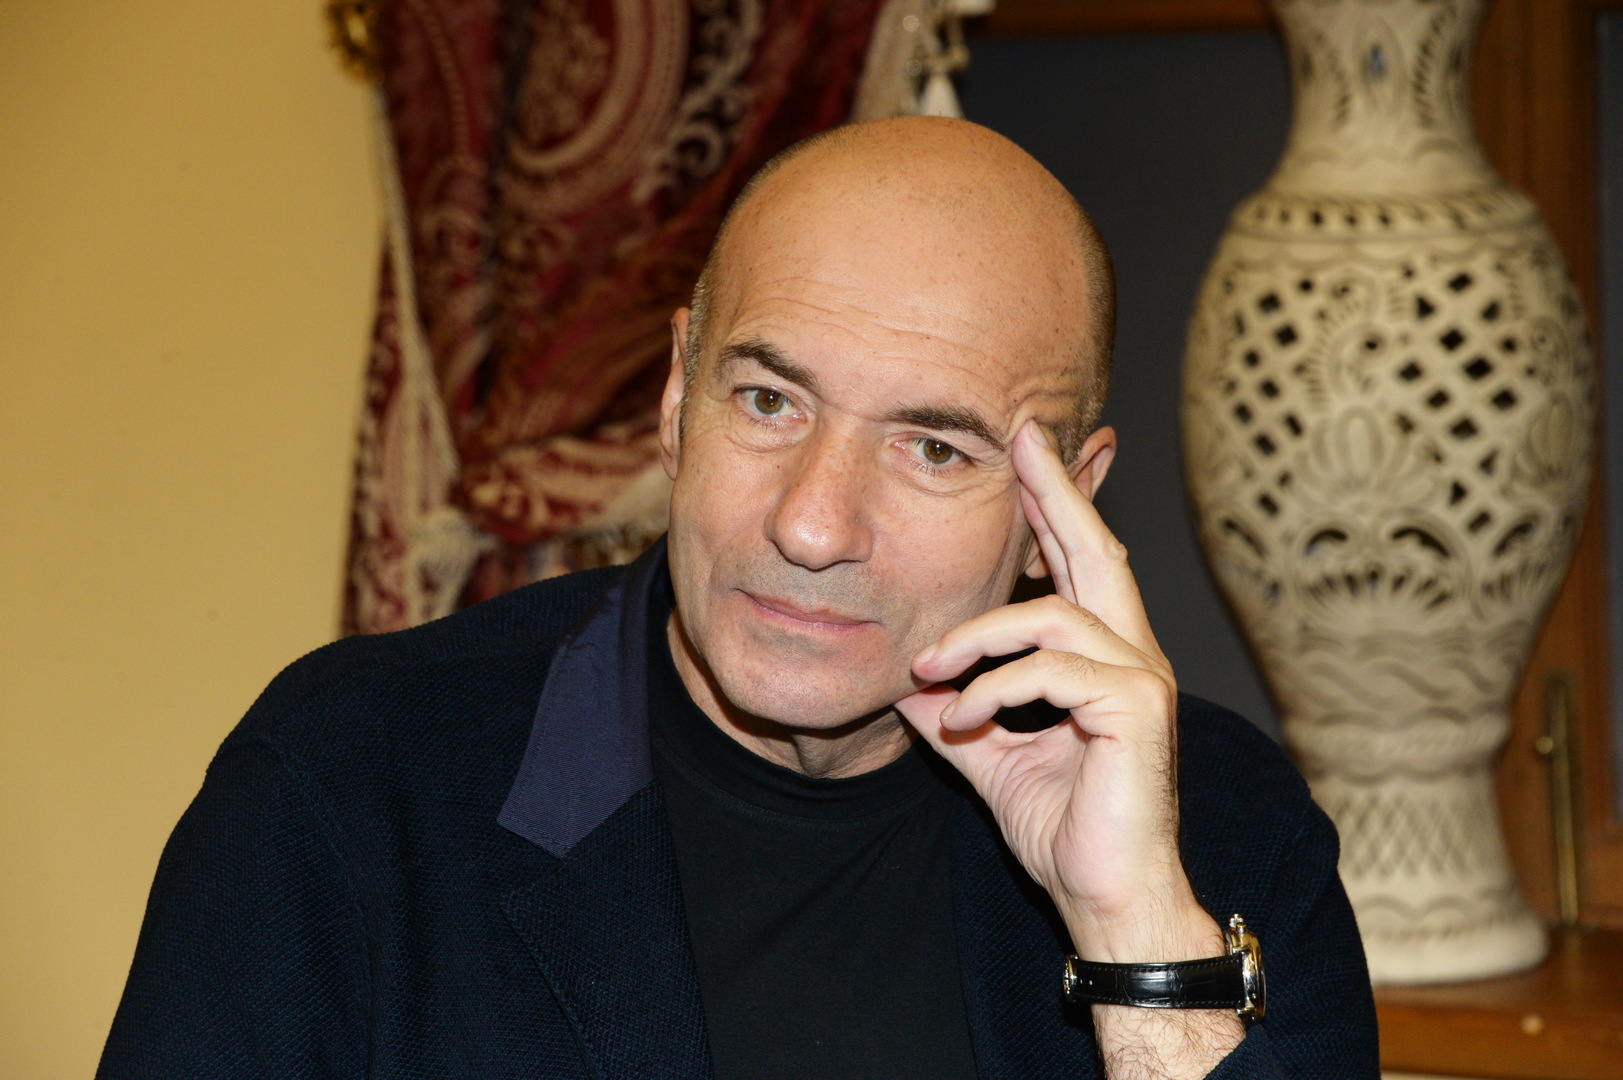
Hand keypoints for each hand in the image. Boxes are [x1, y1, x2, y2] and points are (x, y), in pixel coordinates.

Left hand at [897, 420, 1242, 1074]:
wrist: (1105, 897)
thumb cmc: (1063, 827)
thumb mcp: (991, 756)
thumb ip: (957, 712)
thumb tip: (907, 684)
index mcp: (1102, 658)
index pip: (1077, 566)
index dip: (1053, 506)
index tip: (1024, 454)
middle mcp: (1133, 655)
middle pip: (1095, 552)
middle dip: (1057, 491)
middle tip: (1023, 439)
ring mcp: (1142, 679)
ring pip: (1053, 616)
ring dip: (977, 637)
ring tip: (928, 672)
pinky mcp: (1137, 710)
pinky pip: (1053, 670)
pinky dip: (994, 687)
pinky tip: (960, 720)